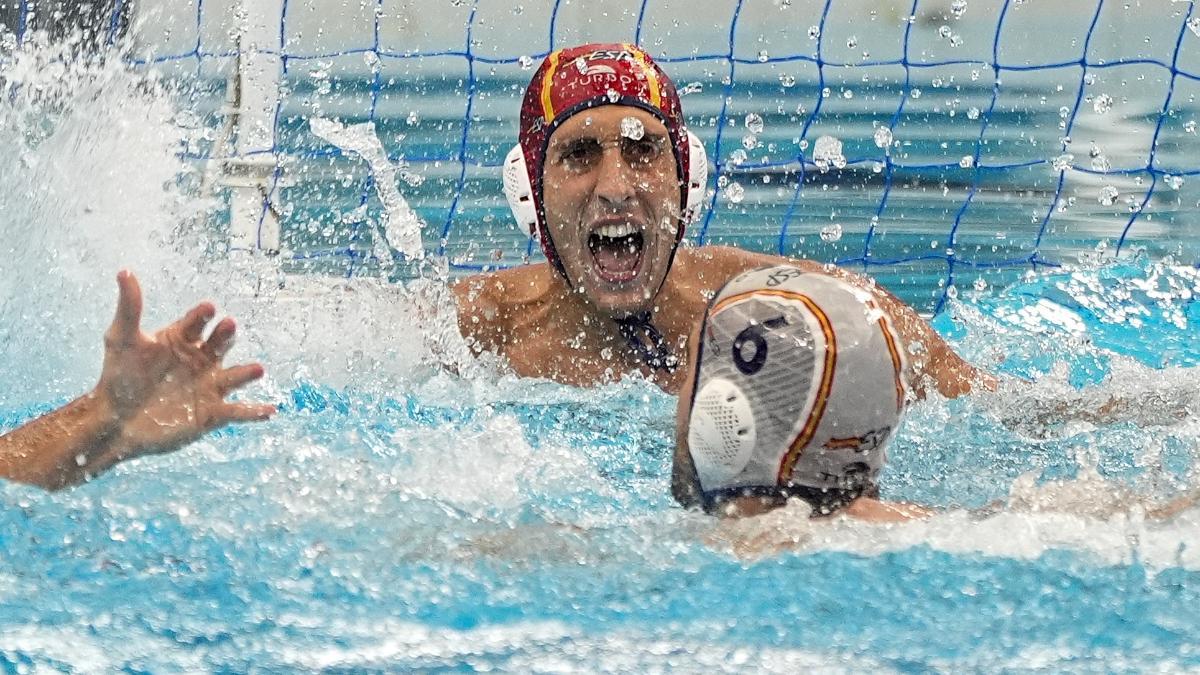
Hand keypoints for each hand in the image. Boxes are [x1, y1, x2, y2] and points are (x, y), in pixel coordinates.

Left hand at [94, 271, 274, 459]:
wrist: (115, 420)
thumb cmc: (119, 376)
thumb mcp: (122, 340)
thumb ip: (130, 307)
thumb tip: (124, 270)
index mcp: (182, 339)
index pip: (197, 322)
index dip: (202, 315)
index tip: (208, 308)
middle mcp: (201, 360)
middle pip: (220, 344)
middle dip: (225, 334)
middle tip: (229, 325)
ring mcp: (209, 386)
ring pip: (234, 377)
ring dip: (247, 373)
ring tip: (257, 370)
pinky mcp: (212, 413)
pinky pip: (236, 412)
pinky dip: (254, 412)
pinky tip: (269, 411)